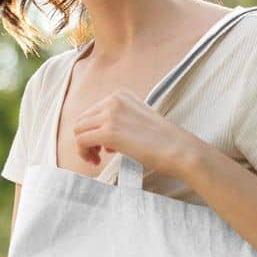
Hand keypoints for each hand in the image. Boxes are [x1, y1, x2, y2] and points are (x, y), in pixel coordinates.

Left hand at [72, 88, 195, 176]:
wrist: (179, 149)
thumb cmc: (163, 141)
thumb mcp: (138, 121)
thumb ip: (119, 122)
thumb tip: (102, 139)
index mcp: (120, 95)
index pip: (92, 112)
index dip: (94, 131)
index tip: (104, 147)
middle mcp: (113, 100)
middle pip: (82, 120)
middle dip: (86, 139)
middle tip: (98, 156)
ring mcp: (110, 114)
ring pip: (78, 130)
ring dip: (84, 148)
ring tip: (97, 160)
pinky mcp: (109, 132)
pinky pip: (81, 141)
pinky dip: (83, 153)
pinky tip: (96, 162)